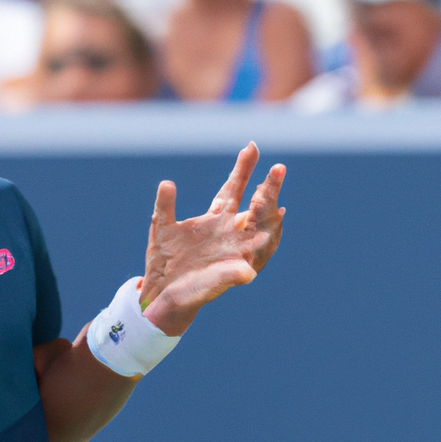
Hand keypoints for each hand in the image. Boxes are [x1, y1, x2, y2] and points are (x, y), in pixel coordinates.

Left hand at [139, 142, 285, 336]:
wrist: (160, 294)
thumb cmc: (164, 262)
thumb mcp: (162, 229)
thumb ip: (165, 207)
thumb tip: (167, 183)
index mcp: (215, 219)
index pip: (234, 189)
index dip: (243, 169)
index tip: (251, 147)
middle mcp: (229, 233)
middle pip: (255, 207)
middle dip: (268, 190)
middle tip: (278, 169)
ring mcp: (234, 254)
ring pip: (261, 233)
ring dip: (270, 217)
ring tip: (279, 201)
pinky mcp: (231, 276)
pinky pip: (250, 262)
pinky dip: (260, 252)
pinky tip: (268, 235)